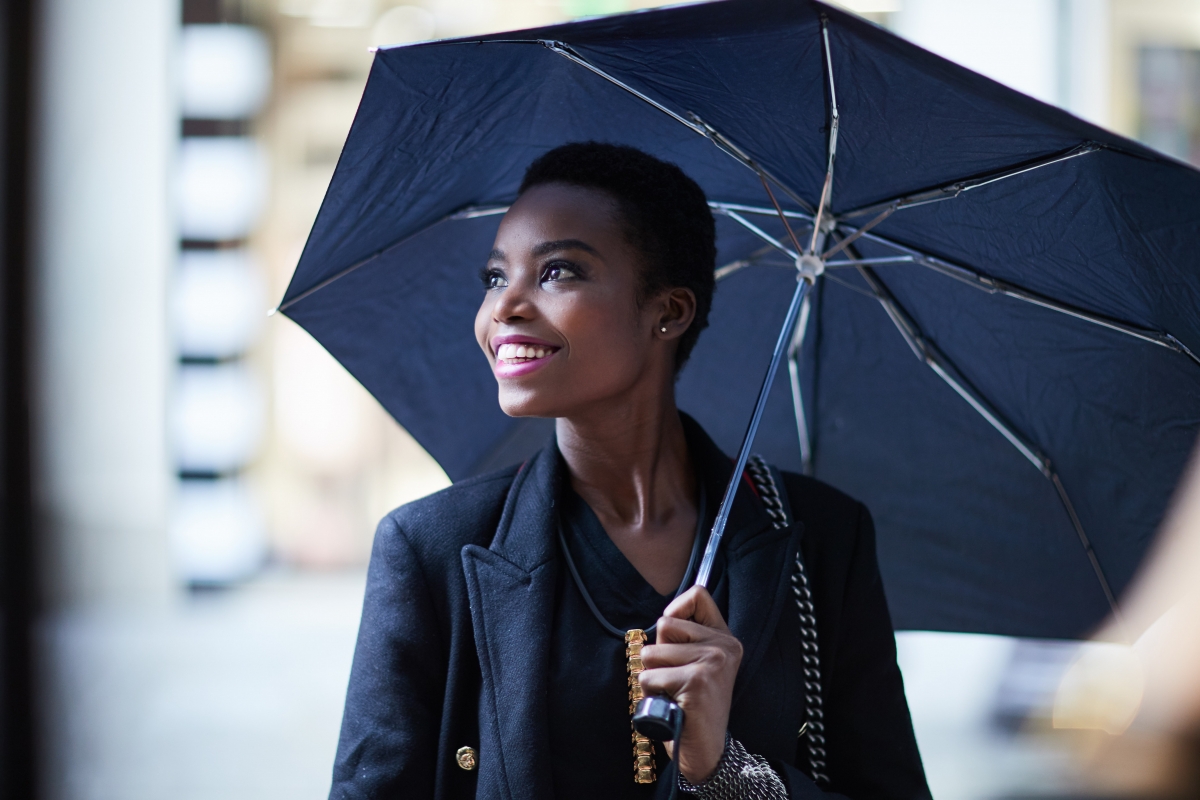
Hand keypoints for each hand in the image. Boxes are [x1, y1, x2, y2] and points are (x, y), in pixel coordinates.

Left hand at [638, 585, 742, 783]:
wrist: (707, 751)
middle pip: (666, 624)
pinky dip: (650, 694)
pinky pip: (649, 677)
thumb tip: (661, 620)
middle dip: (658, 654)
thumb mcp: (694, 664)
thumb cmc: (691, 707)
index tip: (674, 637)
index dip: (675, 610)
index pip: (697, 595)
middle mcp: (724, 646)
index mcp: (725, 638)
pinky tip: (671, 706)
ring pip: (652, 653)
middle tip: (675, 679)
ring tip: (672, 694)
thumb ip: (682, 638)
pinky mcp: (696, 681)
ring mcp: (712, 662)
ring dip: (652, 677)